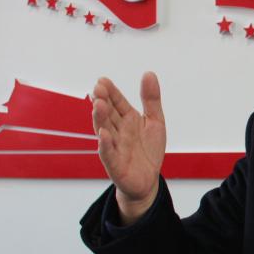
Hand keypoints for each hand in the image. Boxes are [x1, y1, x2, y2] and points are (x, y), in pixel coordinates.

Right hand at [91, 72, 165, 223]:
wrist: (148, 180)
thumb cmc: (147, 150)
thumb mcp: (155, 121)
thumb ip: (151, 99)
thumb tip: (149, 73)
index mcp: (127, 120)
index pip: (117, 103)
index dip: (111, 92)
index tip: (103, 80)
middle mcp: (118, 131)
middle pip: (108, 114)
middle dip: (103, 101)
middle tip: (98, 89)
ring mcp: (115, 147)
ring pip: (104, 131)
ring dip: (100, 118)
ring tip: (98, 105)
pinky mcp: (115, 164)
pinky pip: (108, 154)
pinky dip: (105, 145)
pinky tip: (103, 135)